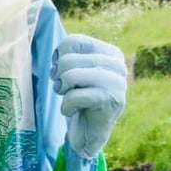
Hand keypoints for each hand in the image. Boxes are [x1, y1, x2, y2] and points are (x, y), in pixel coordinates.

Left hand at [50, 34, 126, 158]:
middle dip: (58, 76)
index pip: (73, 42)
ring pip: (71, 76)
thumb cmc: (78, 98)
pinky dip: (66, 106)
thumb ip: (67, 53)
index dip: (59, 58)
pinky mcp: (112, 102)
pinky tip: (72, 112)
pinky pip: (75, 96)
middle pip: (69, 59)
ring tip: (67, 98)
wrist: (88, 133)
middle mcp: (118, 65)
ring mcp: (119, 83)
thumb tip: (51, 38)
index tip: (61, 72)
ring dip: (62, 90)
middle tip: (62, 89)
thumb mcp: (73, 71)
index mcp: (110, 52)